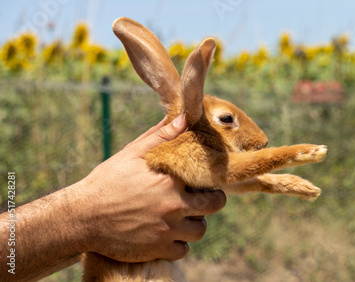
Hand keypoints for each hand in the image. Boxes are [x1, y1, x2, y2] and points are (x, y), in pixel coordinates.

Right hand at [74, 114, 225, 261]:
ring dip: (194, 224)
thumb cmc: (107, 182)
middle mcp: (173, 205)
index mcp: (171, 180)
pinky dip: (178, 245)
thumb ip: (161, 136)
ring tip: (183, 218)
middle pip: (213, 206)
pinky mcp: (157, 250)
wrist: (81, 217)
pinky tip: (168, 235)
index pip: (209, 181)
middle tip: (201, 201)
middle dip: (211, 202)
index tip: (204, 182)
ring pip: (199, 231)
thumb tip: (184, 118)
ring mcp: (167, 230)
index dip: (210, 181)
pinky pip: (182, 251)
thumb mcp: (132, 153)